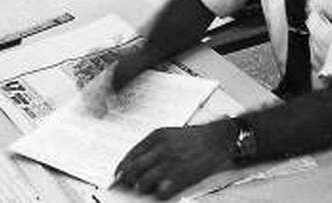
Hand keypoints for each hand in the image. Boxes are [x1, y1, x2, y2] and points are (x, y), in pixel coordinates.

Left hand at [114, 121, 235, 198]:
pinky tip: (154, 196)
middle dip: (123, 183)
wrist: (215, 139)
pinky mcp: (180, 177)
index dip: (120, 170)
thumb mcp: (167, 134)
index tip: (116, 178)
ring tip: (136, 194)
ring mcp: (169, 164)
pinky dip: (155, 196)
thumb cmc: (192, 138)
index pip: (130, 157)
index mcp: (155, 137)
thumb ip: (150, 147)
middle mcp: (159, 150)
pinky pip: (161, 193)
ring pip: (143, 183)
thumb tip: (135, 163)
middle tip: (118, 190)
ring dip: (137, 191)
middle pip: (132, 171)